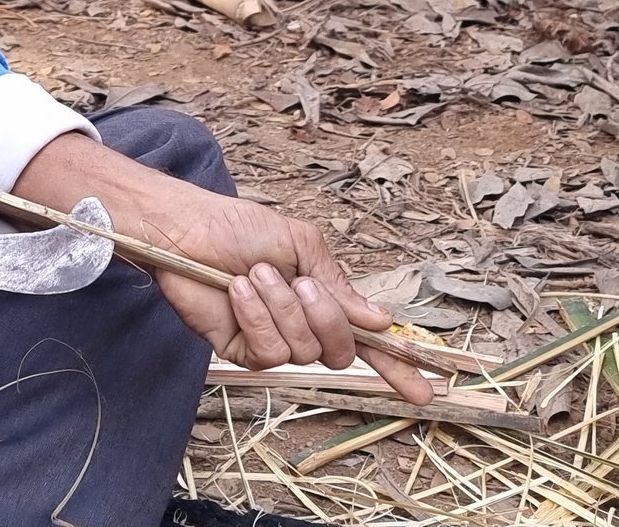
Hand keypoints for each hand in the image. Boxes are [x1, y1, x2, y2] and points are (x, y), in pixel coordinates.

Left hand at [127, 191, 433, 404]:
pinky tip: (239, 291)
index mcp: (320, 300)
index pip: (366, 341)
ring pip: (304, 350)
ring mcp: (272, 340)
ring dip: (282, 306)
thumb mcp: (300, 245)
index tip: (429, 389)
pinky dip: (258, 317)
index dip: (397, 367)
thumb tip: (379, 322)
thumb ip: (338, 285)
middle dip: (325, 316)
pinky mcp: (241, 351)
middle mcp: (301, 326)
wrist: (189, 229)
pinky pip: (269, 352)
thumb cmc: (239, 228)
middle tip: (300, 283)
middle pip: (340, 351)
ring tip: (256, 274)